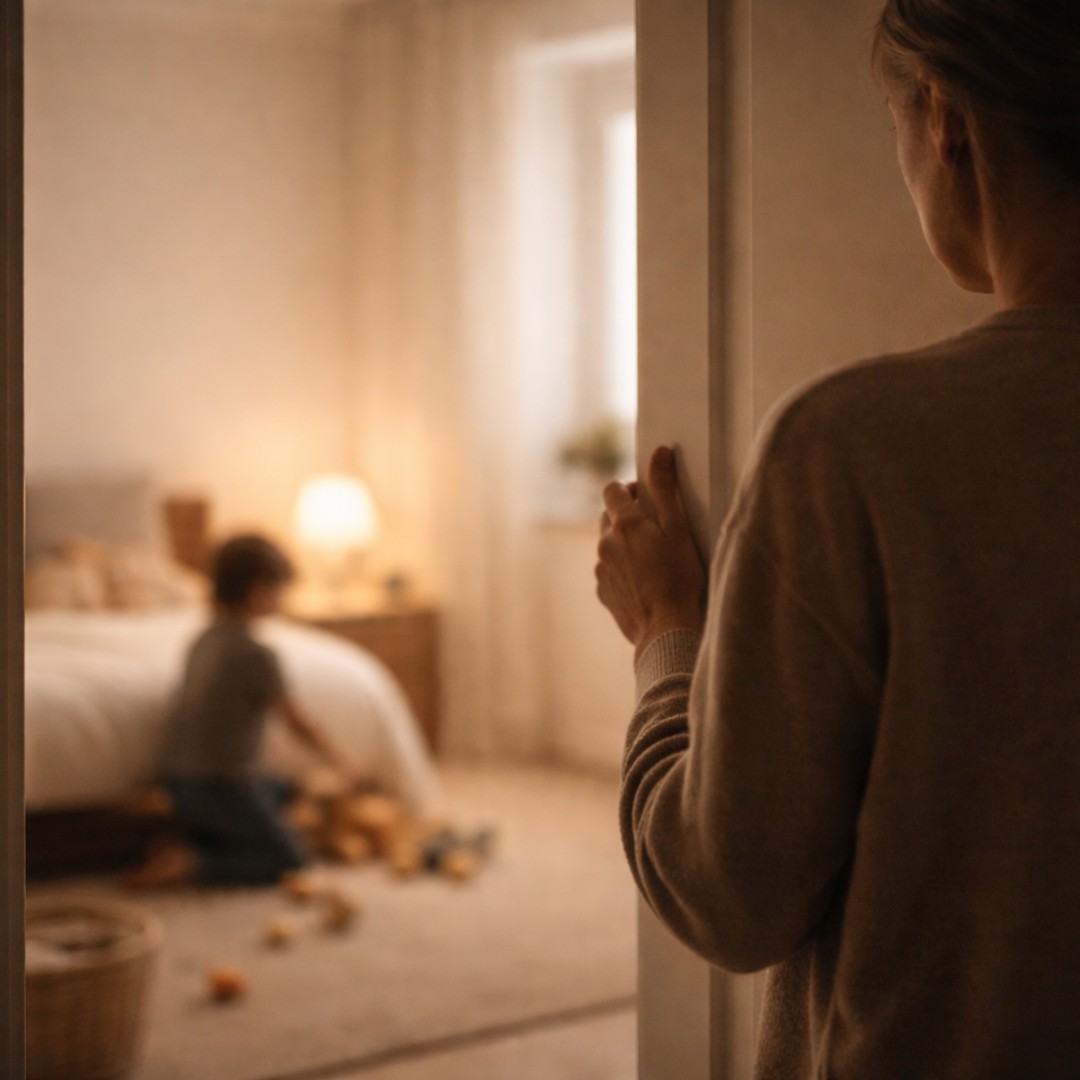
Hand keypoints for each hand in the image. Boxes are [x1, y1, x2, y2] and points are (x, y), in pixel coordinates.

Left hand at [595, 445, 706, 659]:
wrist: (665, 630)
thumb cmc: (679, 578)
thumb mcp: (678, 529)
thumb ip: (666, 489)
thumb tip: (659, 453)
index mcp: (623, 524)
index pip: (612, 490)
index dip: (630, 489)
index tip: (647, 497)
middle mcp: (605, 543)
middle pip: (608, 516)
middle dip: (627, 515)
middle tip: (655, 527)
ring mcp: (601, 569)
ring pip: (608, 544)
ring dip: (624, 544)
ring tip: (653, 558)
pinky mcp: (603, 591)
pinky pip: (609, 570)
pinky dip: (622, 569)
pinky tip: (645, 580)